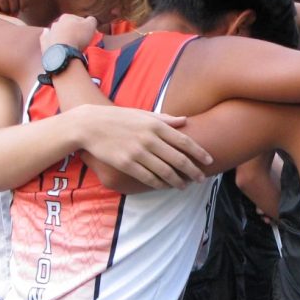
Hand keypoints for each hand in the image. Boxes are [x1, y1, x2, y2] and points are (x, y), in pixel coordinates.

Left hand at [41, 13, 97, 51]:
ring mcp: (49, 33)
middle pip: (68, 27)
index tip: (91, 35)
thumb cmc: (78, 37)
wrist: (62, 52)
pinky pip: (49, 41)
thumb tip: (90, 20)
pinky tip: (57, 45)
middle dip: (74, 32)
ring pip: (58, 33)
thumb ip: (91, 20)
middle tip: (81, 41)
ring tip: (71, 46)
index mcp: (67, 16)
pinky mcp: (44, 43)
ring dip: (64, 37)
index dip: (86, 27)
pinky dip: (53, 42)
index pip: (79, 20)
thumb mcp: (91, 25)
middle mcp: (56, 23)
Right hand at [79, 105, 213, 189]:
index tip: (209, 161)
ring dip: (178, 181)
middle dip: (193, 171)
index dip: (199, 153)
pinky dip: (159, 184)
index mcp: (156, 125)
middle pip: (178, 159)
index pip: (184, 141)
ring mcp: (138, 152)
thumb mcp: (142, 114)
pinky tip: (165, 186)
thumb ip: (165, 119)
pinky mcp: (126, 164)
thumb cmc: (118, 118)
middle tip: (201, 178)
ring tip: (184, 185)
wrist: (89, 125)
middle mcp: (150, 139)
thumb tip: (185, 120)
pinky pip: (148, 178)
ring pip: (165, 171)